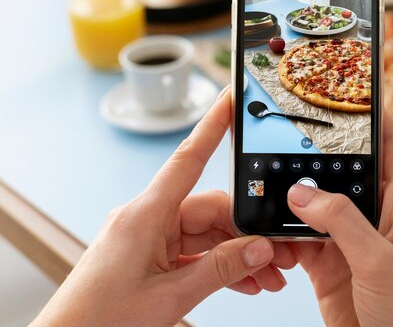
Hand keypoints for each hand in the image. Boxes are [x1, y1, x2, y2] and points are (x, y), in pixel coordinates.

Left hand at [33, 88, 295, 326]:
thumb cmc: (101, 320)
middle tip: (279, 254)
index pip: (188, 159)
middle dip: (248, 232)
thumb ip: (222, 269)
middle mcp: (148, 218)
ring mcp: (150, 238)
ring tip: (267, 277)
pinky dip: (220, 265)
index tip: (231, 99)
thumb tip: (260, 248)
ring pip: (208, 234)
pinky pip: (195, 252)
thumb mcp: (171, 296)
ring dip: (238, 254)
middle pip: (211, 209)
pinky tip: (245, 281)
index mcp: (145, 214)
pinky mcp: (152, 256)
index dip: (213, 126)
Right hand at [287, 111, 392, 326]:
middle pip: (348, 168)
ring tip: (272, 175)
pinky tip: (270, 225)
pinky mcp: (329, 260)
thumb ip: (342, 222)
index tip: (350, 89)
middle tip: (293, 130)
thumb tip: (302, 192)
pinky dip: (284, 229)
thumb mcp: (381, 263)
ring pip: (319, 201)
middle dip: (321, 152)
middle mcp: (379, 216)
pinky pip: (301, 234)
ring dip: (297, 193)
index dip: (375, 115)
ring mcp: (352, 238)